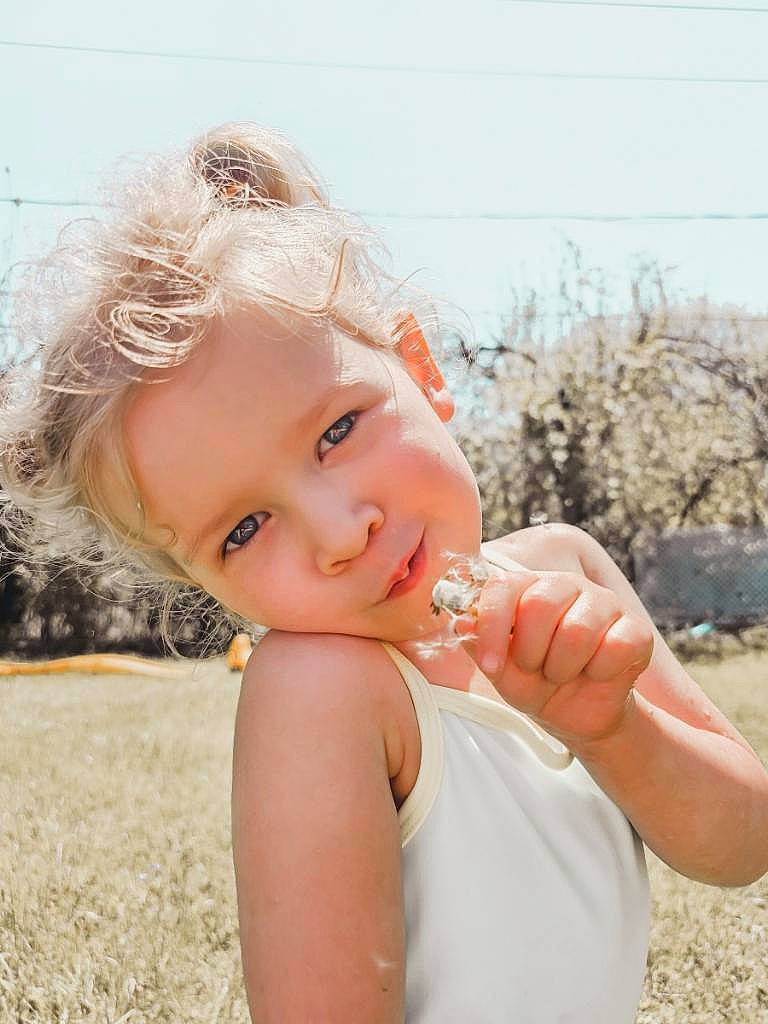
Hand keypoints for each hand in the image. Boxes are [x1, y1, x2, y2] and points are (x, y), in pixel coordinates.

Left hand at [459, 567, 653, 746]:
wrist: (577, 715)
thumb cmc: (534, 683)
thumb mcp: (499, 670)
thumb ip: (479, 644)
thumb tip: (461, 622)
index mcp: (528, 587)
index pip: (503, 586)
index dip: (492, 626)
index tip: (490, 665)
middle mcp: (567, 585)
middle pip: (540, 603)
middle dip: (530, 651)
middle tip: (534, 668)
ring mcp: (604, 604)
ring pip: (578, 629)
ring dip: (562, 667)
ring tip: (561, 674)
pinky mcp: (636, 629)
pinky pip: (617, 646)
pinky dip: (599, 672)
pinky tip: (596, 674)